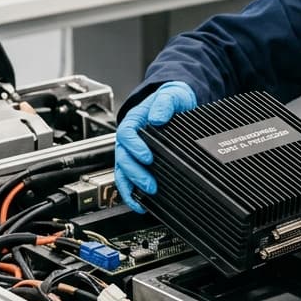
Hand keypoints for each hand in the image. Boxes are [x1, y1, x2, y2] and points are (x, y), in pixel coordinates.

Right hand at [115, 81, 196, 212]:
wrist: (177, 104)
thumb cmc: (171, 100)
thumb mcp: (171, 96)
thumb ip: (164, 103)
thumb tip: (157, 117)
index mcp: (134, 121)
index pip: (126, 134)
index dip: (134, 147)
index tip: (147, 157)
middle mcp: (129, 139)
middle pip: (123, 158)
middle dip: (135, 173)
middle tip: (150, 184)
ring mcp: (133, 153)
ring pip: (123, 172)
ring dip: (132, 187)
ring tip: (144, 199)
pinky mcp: (140, 164)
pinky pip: (130, 181)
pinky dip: (132, 194)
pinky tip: (141, 204)